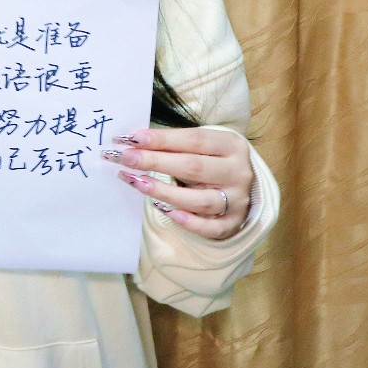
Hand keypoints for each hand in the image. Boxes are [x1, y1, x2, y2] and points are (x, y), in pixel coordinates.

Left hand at [103, 127, 253, 240]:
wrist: (242, 182)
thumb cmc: (213, 158)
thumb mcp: (202, 145)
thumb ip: (175, 145)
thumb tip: (134, 143)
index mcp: (231, 145)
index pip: (194, 140)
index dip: (162, 139)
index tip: (132, 139)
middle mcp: (238, 172)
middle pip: (193, 167)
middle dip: (155, 162)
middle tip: (125, 159)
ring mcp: (238, 200)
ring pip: (200, 200)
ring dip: (164, 191)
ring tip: (137, 182)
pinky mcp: (234, 223)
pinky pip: (210, 227)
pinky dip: (187, 221)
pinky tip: (164, 210)